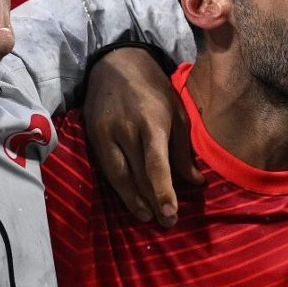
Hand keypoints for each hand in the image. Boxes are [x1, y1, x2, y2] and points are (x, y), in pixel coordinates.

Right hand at [83, 46, 202, 227]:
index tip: (171, 213)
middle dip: (152, 202)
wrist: (115, 63)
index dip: (163, 191)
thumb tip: (196, 183)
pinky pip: (106, 168)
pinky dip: (118, 186)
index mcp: (151, 122)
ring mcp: (105, 134)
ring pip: (118, 177)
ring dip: (132, 200)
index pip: (156, 164)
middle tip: (166, 223)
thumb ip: (183, 149)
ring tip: (147, 216)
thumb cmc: (153, 89)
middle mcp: (125, 130)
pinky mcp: (92, 136)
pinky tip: (129, 198)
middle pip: (137, 176)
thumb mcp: (177, 112)